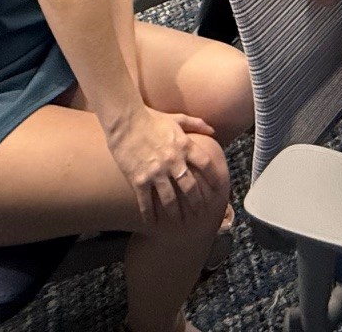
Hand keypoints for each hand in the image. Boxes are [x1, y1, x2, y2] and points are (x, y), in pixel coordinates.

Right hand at [105, 106, 224, 225]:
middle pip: (190, 187)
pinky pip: (146, 201)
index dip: (214, 178)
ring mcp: (155, 172)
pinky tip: (152, 223)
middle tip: (201, 214)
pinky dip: (149, 214)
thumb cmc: (151, 119)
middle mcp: (173, 161)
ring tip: (180, 222)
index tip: (218, 189)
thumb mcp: (177, 118)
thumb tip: (213, 130)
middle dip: (197, 202)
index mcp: (184, 146)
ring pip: (170, 199)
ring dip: (176, 212)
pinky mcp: (138, 179)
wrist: (124, 121)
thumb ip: (196, 124)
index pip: (206, 165)